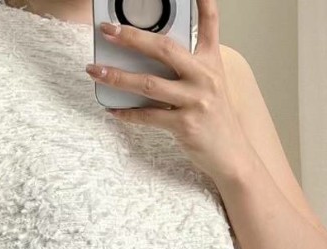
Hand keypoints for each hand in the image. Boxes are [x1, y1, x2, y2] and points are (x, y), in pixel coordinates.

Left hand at [86, 0, 253, 186]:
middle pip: (164, 49)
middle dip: (132, 37)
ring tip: (95, 71)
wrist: (232, 155)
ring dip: (117, 77)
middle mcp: (203, 77)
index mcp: (210, 62)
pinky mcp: (184, 126)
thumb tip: (151, 58)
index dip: (202, 2)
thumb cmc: (216, 119)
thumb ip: (188, 68)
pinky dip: (128, 114)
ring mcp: (194, 101)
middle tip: (108, 30)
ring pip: (148, 84)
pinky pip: (148, 116)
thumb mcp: (210, 85)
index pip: (209, 23)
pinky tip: (113, 110)